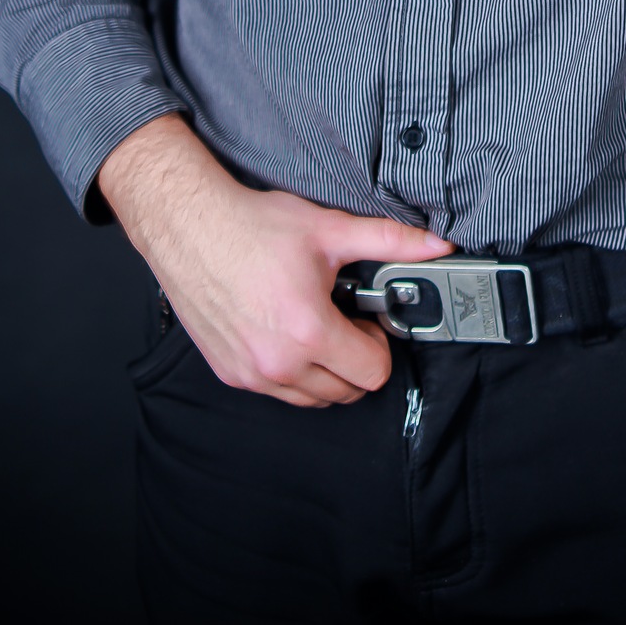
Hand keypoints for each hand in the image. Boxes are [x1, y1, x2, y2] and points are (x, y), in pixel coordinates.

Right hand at [98, 114, 453, 406]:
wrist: (189, 225)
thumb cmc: (251, 226)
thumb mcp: (329, 229)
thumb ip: (389, 240)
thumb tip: (436, 245)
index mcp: (308, 332)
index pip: (374, 373)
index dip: (379, 344)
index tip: (367, 319)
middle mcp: (278, 363)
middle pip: (346, 392)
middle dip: (355, 358)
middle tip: (343, 318)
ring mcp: (251, 373)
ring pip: (312, 398)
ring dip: (324, 370)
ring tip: (313, 322)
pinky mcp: (230, 373)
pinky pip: (277, 391)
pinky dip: (290, 371)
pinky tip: (284, 329)